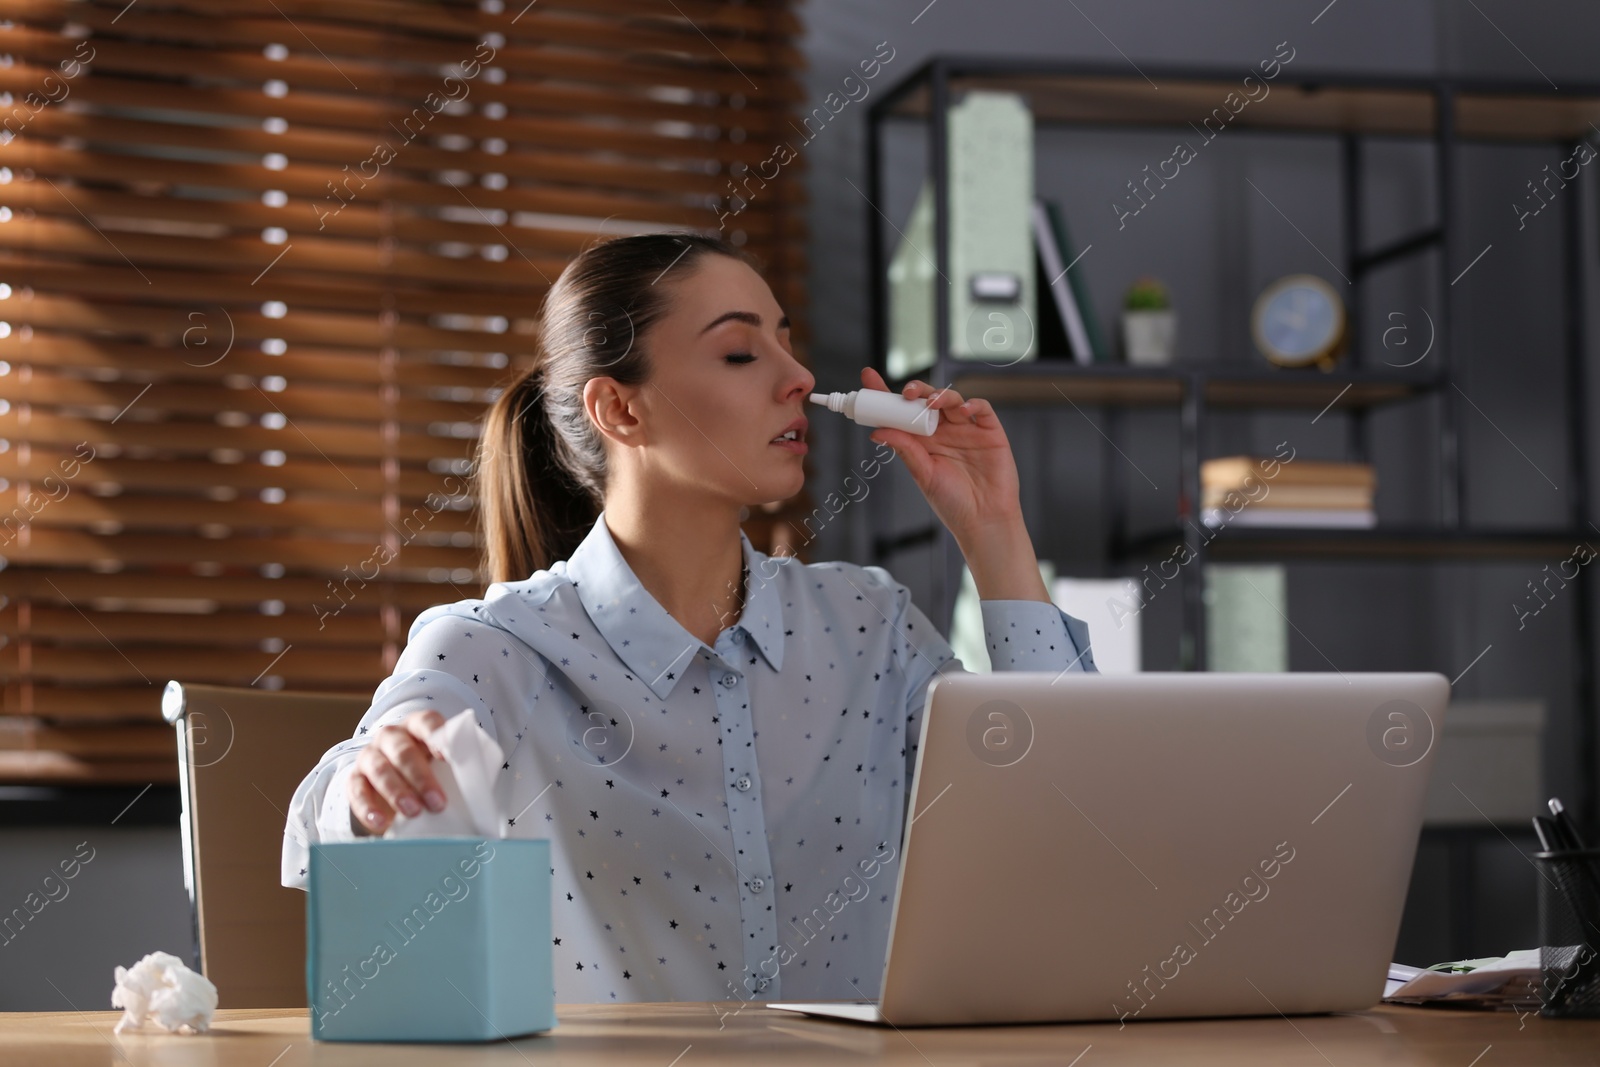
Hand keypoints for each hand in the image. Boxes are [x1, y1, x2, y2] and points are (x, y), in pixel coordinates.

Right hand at [348, 710, 447, 834]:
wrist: (395, 786)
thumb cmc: (430, 772)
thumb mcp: (444, 766)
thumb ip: (459, 768)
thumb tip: (479, 786)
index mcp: (418, 726)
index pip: (427, 722)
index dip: (437, 736)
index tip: (447, 757)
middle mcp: (391, 737)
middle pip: (404, 751)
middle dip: (421, 777)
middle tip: (438, 802)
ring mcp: (370, 756)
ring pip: (380, 769)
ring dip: (397, 792)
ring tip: (413, 812)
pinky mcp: (355, 778)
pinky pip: (357, 791)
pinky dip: (368, 808)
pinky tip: (381, 822)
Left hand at [859, 367, 1022, 543]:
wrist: (983, 521)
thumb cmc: (952, 502)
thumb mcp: (923, 474)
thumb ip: (905, 450)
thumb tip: (877, 431)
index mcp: (924, 440)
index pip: (902, 411)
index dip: (886, 394)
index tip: (869, 378)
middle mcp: (944, 431)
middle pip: (928, 400)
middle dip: (917, 390)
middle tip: (907, 393)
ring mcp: (967, 430)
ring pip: (952, 400)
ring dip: (941, 396)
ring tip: (932, 402)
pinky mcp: (990, 432)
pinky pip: (982, 409)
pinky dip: (973, 404)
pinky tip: (962, 410)